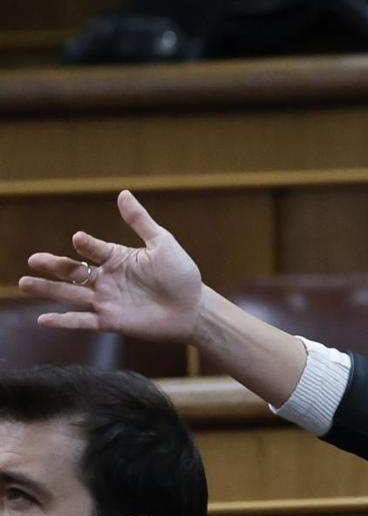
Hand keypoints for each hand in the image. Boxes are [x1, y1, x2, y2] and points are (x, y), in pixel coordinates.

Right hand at [19, 190, 203, 343]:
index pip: (94, 249)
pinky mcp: (111, 321)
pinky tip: (43, 320)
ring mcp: (107, 301)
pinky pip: (83, 322)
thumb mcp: (162, 243)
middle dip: (54, 266)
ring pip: (71, 295)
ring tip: (25, 283)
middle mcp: (106, 279)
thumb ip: (140, 222)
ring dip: (48, 290)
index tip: (79, 240)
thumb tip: (123, 193)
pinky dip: (63, 321)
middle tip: (33, 259)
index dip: (86, 245)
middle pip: (74, 272)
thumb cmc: (181, 274)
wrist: (194, 308)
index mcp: (117, 258)